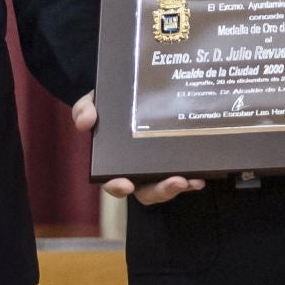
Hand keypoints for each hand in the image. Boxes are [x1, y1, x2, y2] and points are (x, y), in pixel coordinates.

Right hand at [73, 90, 204, 205]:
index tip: (126, 185)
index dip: (117, 186)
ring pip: (166, 187)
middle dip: (162, 190)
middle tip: (177, 182)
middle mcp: (135, 172)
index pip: (112, 181)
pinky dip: (192, 178)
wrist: (130, 93)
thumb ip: (84, 110)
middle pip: (147, 191)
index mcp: (113, 163)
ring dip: (179, 186)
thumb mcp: (92, 103)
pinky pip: (183, 176)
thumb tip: (84, 122)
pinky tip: (201, 175)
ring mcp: (155, 169)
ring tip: (191, 180)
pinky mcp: (173, 162)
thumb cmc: (108, 105)